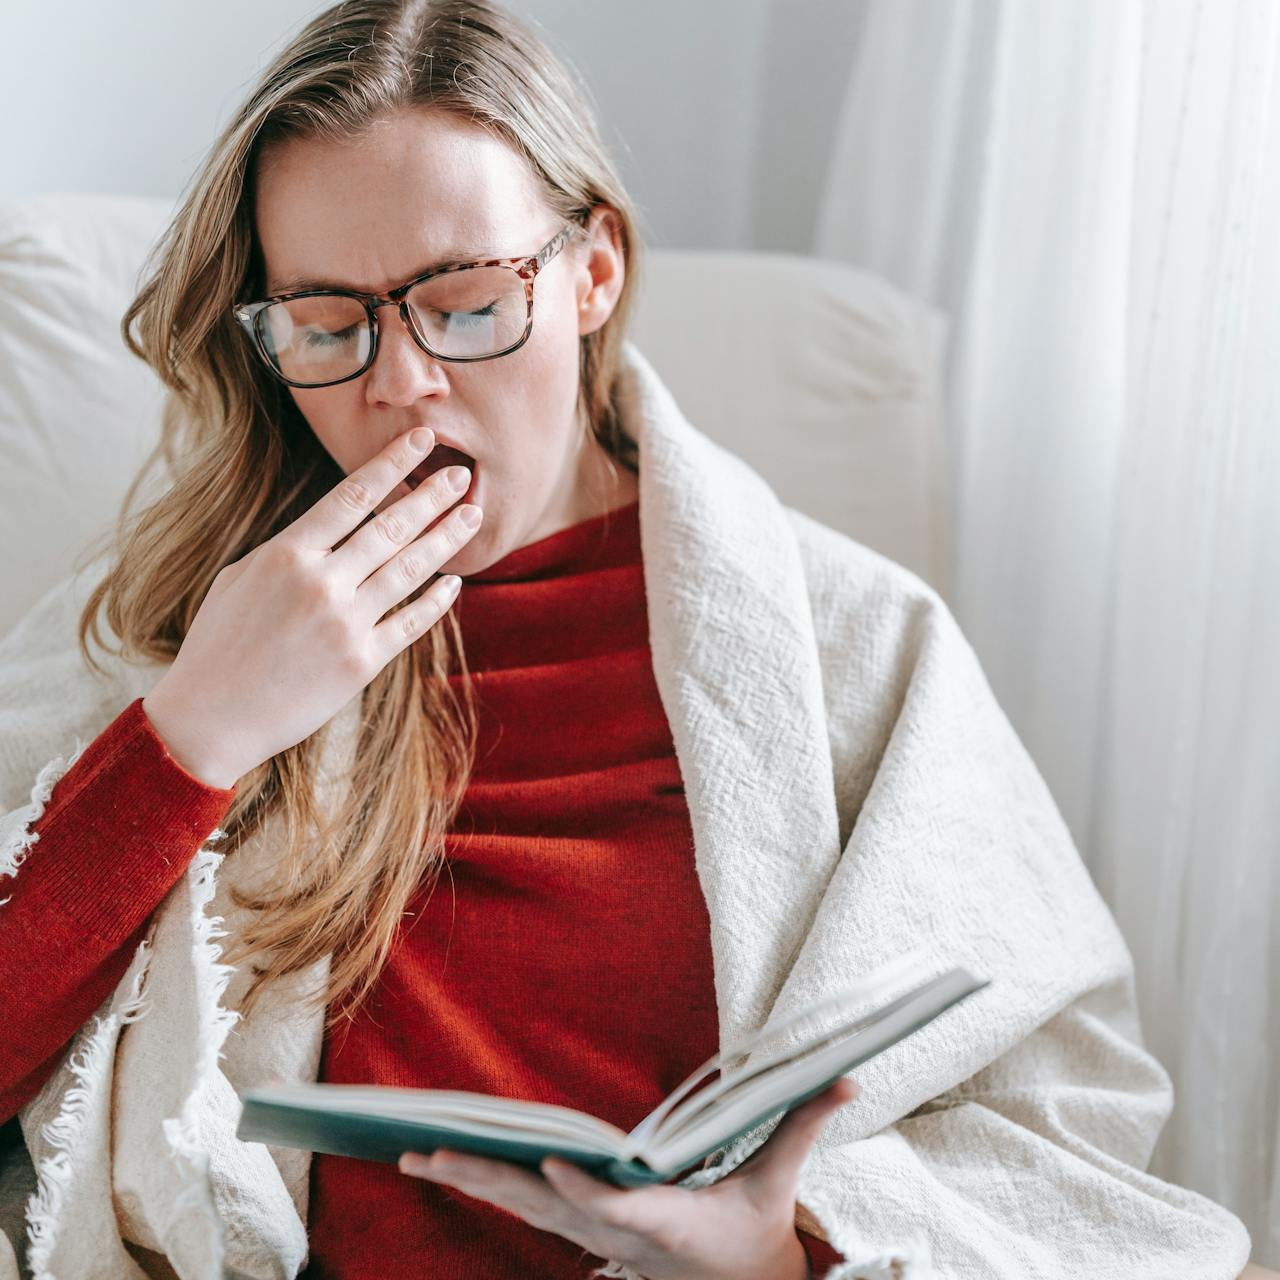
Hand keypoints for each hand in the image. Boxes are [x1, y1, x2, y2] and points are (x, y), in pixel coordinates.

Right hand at [142, 426, 480, 789]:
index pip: (352, 496)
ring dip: (446, 538)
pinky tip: (453, 580)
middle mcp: (321, 582)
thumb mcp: (240, 579)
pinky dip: (436, 600)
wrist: (211, 718)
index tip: (422, 440)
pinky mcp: (362, 662)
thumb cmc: (218, 646)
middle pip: (391, 527)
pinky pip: (411, 622)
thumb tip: (328, 531)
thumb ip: (289, 551)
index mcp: (287, 554)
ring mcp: (345, 623)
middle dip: (432, 496)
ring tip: (472, 515)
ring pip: (409, 569)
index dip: (392, 464)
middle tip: (464, 475)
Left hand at [398, 1076, 859, 1279]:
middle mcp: (619, 1234)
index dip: (586, 1191)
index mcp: (669, 1224)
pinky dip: (486, 1182)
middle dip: (489, 1180)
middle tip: (433, 1152)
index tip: (550, 1166)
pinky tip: (445, 1162)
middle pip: (547, 1207)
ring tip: (415, 1152)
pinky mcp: (583, 1230)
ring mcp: (595, 1237)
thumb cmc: (755, 1234)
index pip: (622, 1209)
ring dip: (471, 1179)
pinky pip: (526, 1205)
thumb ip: (805, 1125)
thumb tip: (850, 1077)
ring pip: (524, 1207)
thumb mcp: (780, 1183)